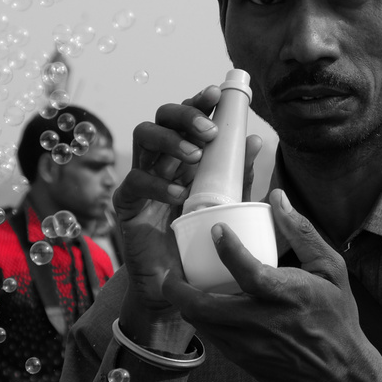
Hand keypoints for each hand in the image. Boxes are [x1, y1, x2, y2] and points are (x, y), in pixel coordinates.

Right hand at [112, 86, 262, 351]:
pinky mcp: (126, 205)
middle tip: (209, 130)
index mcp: (182, 156)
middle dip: (184, 114)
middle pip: (160, 117)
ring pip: (143, 136)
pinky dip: (159, 183)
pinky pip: (135, 182)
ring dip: (170, 139)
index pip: (184, 118)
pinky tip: (180, 194)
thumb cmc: (200, 242)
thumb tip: (255, 139)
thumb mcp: (227, 206)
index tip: (217, 93)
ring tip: (196, 154)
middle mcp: (159, 161)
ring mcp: (139, 180)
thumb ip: (239, 177)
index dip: (197, 101)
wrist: (175, 288)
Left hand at [163, 189, 381, 381]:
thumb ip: (302, 233)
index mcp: (288, 296)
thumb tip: (278, 198)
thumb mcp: (331, 270)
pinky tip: (206, 308)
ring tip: (182, 286)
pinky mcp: (243, 360)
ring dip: (186, 303)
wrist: (340, 374)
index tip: (215, 229)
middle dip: (178, 287)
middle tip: (172, 270)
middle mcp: (263, 323)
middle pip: (203, 306)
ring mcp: (249, 346)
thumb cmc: (337, 317)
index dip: (228, 250)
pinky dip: (203, 320)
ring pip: (201, 323)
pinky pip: (212, 337)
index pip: (250, 272)